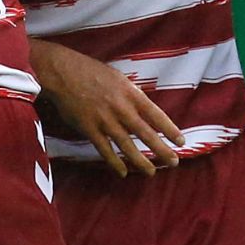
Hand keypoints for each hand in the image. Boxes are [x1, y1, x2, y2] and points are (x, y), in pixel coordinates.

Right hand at [31, 40, 184, 176]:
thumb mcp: (119, 78)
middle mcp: (121, 108)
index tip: (181, 141)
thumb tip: (144, 110)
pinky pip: (104, 149)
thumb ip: (132, 95)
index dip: (170, 129)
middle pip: (145, 133)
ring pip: (127, 145)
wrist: (64, 72)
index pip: (156, 115)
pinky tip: (123, 172)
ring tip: (151, 171)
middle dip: (161, 149)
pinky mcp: (89, 129)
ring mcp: (105, 120)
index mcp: (131, 93)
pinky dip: (114, 162)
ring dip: (140, 160)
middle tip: (174, 161)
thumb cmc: (92, 72)